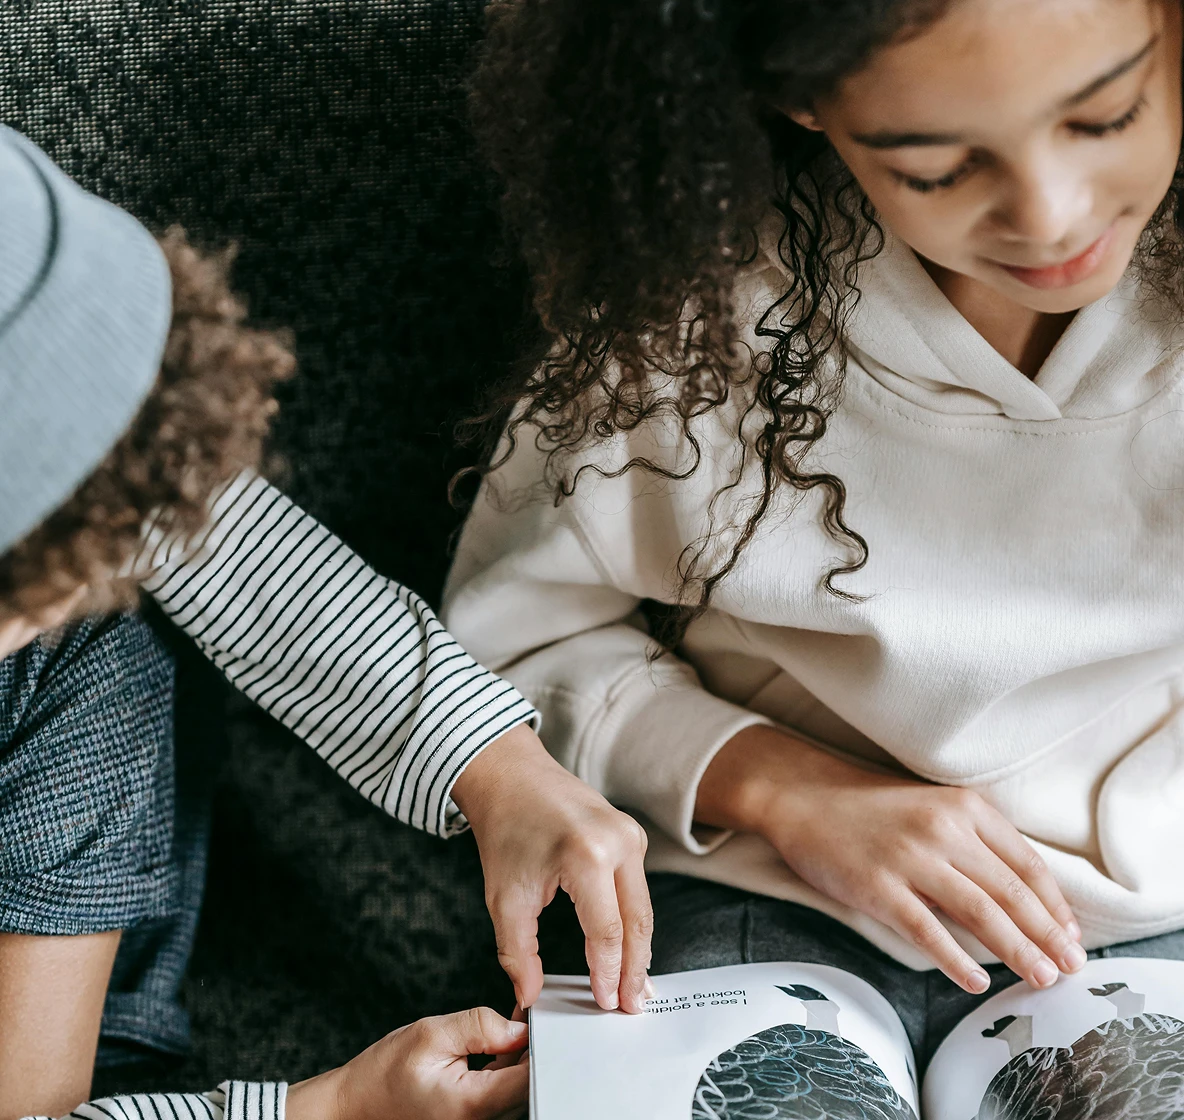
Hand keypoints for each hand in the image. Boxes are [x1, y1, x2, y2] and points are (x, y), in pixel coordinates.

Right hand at [286, 1008, 528, 1119]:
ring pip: (518, 1092)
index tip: (533, 1020)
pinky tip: (494, 1049)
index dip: (539, 1045)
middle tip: (517, 1019)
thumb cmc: (384, 1074)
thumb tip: (519, 1027)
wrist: (355, 1107)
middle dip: (529, 1051)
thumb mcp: (430, 1034)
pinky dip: (506, 1071)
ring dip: (518, 1061)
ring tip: (502, 1033)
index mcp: (472, 1104)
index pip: (529, 1078)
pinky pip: (503, 1096)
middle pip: (528, 1087)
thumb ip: (479, 1026)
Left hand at [452, 723, 653, 1013]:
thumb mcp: (504, 897)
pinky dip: (634, 919)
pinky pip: (638, 887)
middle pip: (638, 922)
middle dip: (635, 969)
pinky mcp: (631, 832)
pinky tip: (629, 947)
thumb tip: (531, 996)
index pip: (607, 932)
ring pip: (643, 906)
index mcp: (587, 856)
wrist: (510, 777)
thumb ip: (519, 953)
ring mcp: (630, 833)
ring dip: (639, 948)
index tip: (605, 1003)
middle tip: (631, 1006)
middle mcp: (618, 842)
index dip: (607, 973)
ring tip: (633, 986)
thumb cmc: (505, 831)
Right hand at [696, 725, 1085, 994]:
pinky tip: (976, 981)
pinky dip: (956, 960)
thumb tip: (1018, 900)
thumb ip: (972, 843)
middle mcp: (943, 828)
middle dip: (1048, 936)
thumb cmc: (868, 806)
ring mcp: (910, 857)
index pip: (1027, 863)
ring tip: (1040, 979)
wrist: (801, 794)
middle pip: (1011, 893)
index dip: (1055, 905)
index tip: (1071, 936)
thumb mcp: (931, 808)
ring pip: (980, 913)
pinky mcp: (877, 885)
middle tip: (1071, 969)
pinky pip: (927, 930)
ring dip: (1017, 952)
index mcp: (964, 806)